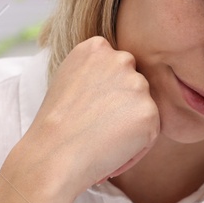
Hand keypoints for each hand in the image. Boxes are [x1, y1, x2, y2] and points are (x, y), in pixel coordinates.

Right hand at [16, 36, 158, 196]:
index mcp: (96, 47)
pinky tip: (111, 155)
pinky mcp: (149, 111)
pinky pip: (151, 133)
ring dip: (130, 128)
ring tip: (102, 143)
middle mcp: (120, 58)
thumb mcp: (67, 82)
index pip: (116, 69)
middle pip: (133, 87)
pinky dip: (135, 149)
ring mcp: (137, 84)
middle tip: (97, 130)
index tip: (88, 113)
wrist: (53, 154)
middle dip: (121, 109)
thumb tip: (114, 86)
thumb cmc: (54, 127)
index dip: (105, 95)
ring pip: (143, 109)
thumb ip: (94, 74)